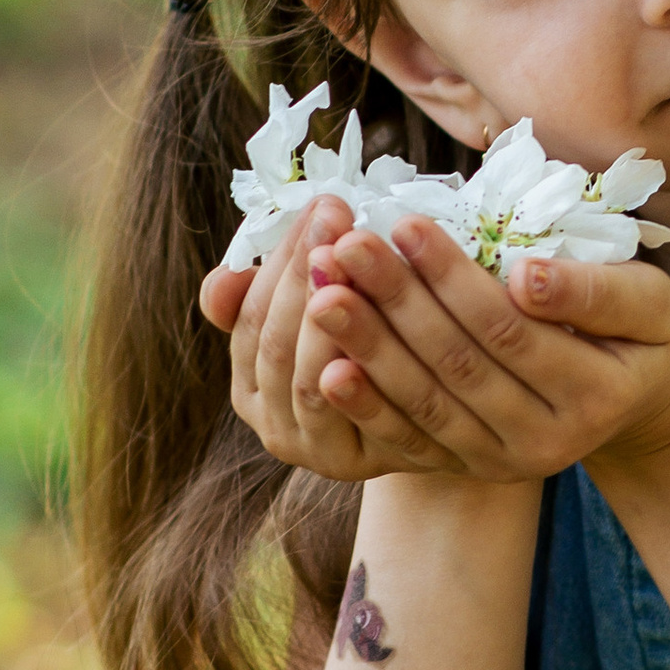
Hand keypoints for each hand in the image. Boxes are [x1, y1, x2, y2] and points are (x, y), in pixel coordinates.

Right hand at [198, 197, 461, 482]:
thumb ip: (285, 287)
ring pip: (302, 378)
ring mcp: (302, 445)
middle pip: (272, 340)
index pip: (249, 311)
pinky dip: (352, 378)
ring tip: (354, 263)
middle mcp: (265, 416)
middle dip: (302, 274)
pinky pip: (344, 417)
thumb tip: (226, 276)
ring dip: (327, 318)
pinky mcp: (345, 463)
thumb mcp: (335, 307)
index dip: (283, 257)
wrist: (443, 417)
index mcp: (248, 373)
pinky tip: (371, 333)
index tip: (322, 206)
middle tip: (340, 219)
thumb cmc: (382, 346)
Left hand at [275, 210, 669, 483]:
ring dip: (370, 350)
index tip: (403, 224)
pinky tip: (326, 372)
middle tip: (343, 249)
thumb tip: (526, 276)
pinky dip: (368, 408)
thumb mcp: (648, 301)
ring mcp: (504, 463)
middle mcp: (548, 442)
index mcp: (596, 395)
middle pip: (458, 367)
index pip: (508, 330)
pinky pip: (411, 441)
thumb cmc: (638, 333)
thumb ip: (595, 291)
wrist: (634, 403)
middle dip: (395, 305)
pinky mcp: (470, 469)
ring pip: (428, 404)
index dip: (452, 279)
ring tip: (323, 294)